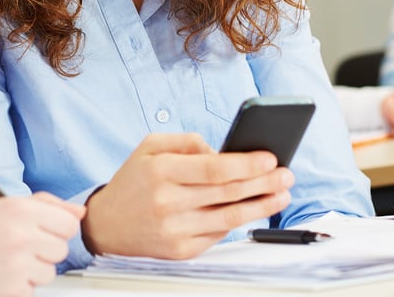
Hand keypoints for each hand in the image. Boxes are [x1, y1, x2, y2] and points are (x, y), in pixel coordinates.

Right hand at [0, 192, 82, 296]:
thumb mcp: (0, 208)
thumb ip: (43, 205)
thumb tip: (79, 213)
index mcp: (17, 208)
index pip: (67, 223)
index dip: (55, 229)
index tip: (40, 232)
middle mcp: (19, 234)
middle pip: (62, 248)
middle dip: (44, 250)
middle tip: (17, 249)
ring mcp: (17, 264)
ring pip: (50, 271)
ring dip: (33, 271)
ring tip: (5, 263)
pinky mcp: (13, 290)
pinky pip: (34, 289)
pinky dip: (20, 286)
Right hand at [82, 133, 292, 259]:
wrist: (107, 225)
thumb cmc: (134, 181)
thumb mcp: (150, 147)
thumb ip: (186, 142)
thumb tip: (221, 152)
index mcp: (160, 171)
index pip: (213, 169)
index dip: (246, 164)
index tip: (270, 158)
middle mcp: (167, 202)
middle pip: (227, 193)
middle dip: (263, 183)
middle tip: (286, 174)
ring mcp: (174, 230)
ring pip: (229, 218)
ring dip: (261, 206)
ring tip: (281, 194)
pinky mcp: (180, 251)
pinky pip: (218, 235)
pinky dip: (239, 222)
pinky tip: (253, 210)